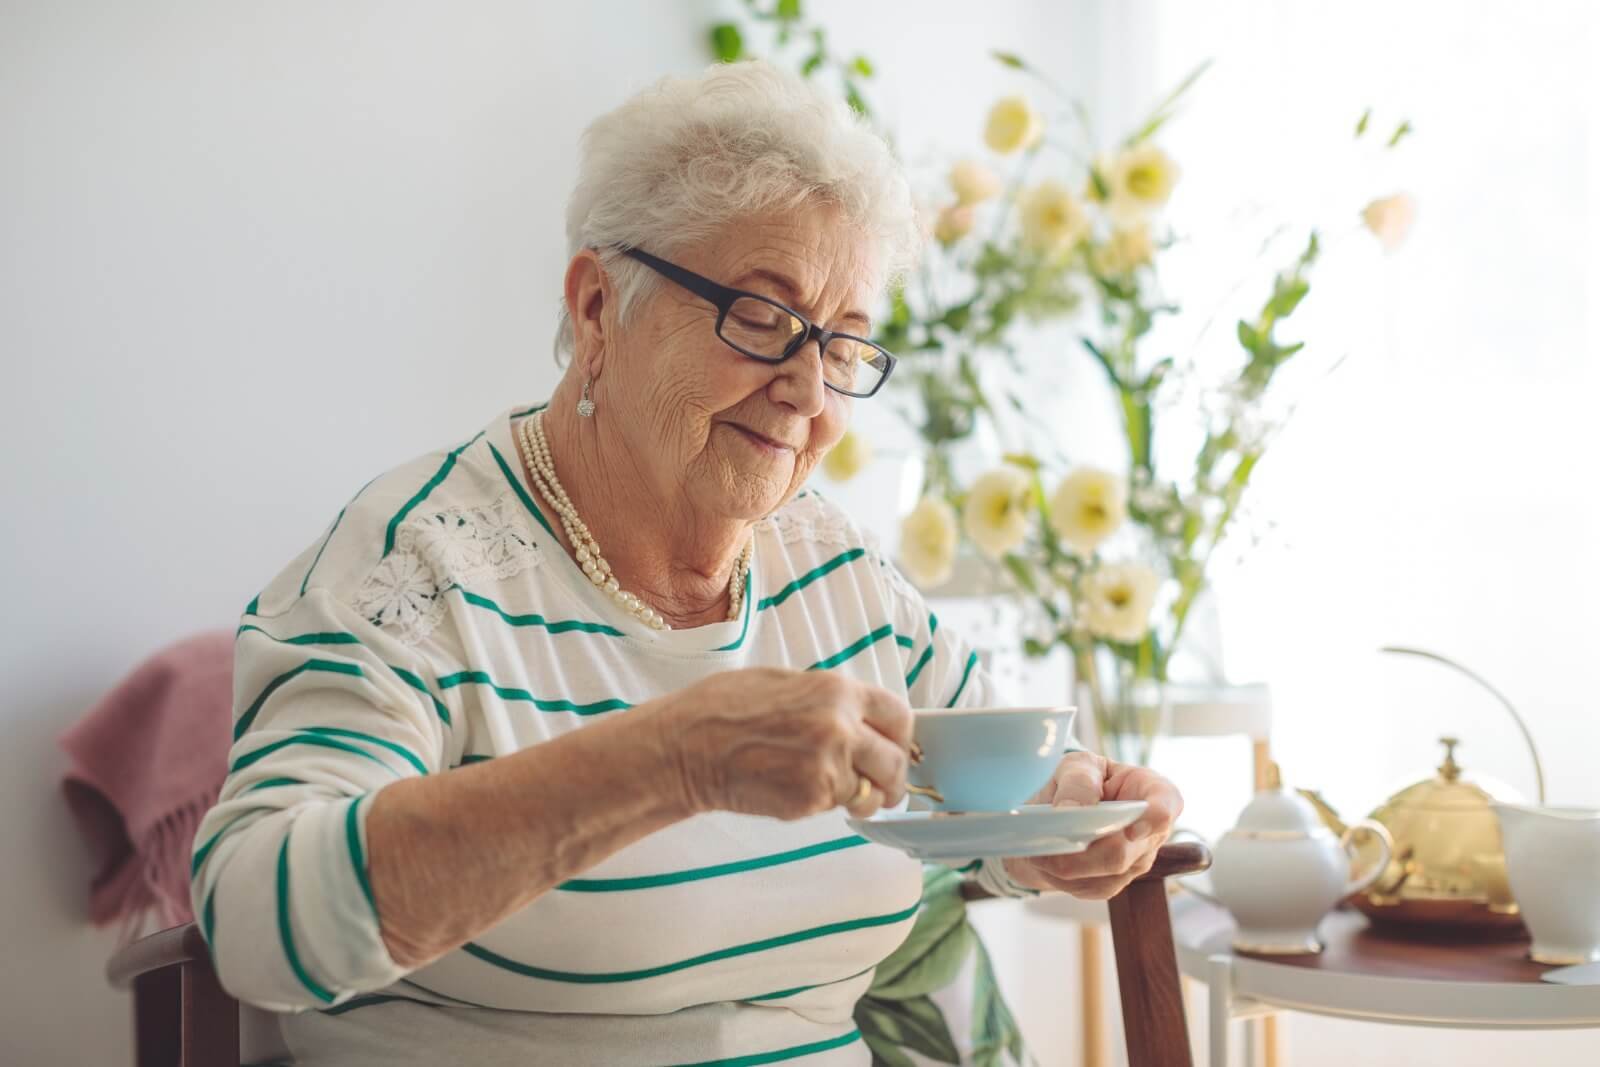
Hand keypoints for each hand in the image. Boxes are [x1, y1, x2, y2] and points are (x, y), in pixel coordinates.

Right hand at [659, 668, 912, 820]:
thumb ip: (828, 699)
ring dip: (862, 797)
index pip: (899, 717)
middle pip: (895, 762)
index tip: (895, 748)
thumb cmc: (725, 709)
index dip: (901, 738)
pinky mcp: (810, 799)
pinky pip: (835, 807)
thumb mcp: (785, 682)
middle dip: (890, 778)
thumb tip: (858, 715)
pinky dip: (825, 805)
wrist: (687, 745)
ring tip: (839, 794)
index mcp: (837, 691)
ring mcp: (827, 766)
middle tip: (879, 786)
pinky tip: (797, 791)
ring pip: (871, 793)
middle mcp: (841, 727)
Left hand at [1001, 751, 1182, 899]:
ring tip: (1042, 842)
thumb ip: (1078, 781)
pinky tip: (1049, 856)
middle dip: (1081, 848)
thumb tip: (1072, 811)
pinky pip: (1087, 887)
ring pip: (1102, 875)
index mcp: (1151, 791)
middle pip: (1122, 852)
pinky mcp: (1111, 884)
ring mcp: (1134, 862)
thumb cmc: (1076, 781)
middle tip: (1048, 834)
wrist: (1055, 812)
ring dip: (1065, 862)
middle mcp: (1151, 832)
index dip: (1154, 820)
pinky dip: (1060, 875)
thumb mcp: (1076, 765)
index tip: (1130, 830)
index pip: (1167, 806)